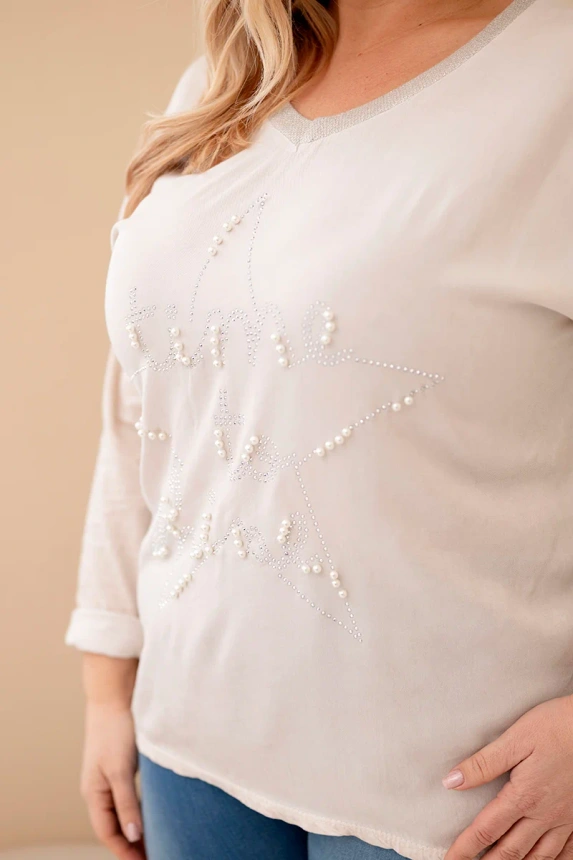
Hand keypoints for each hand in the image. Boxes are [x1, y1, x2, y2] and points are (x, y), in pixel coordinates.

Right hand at [81, 701, 144, 858]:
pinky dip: (140, 809)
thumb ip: (127, 803)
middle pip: (114, 826)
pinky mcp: (120, 765)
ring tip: (156, 840)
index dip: (125, 851)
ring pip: (122, 812)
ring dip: (136, 828)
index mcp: (94, 793)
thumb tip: (133, 837)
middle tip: (155, 854)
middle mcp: (99, 788)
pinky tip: (154, 811)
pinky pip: (129, 797)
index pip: (108, 833)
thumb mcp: (121, 769)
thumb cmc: (114, 730)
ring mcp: (109, 777)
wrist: (115, 695)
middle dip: (131, 844)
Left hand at [444, 695, 572, 859]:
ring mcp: (566, 821)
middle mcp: (545, 816)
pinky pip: (566, 853)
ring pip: (539, 859)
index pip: (486, 830)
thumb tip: (451, 781)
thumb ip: (484, 763)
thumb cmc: (556, 726)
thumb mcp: (516, 738)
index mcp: (523, 796)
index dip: (465, 848)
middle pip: (510, 852)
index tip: (449, 859)